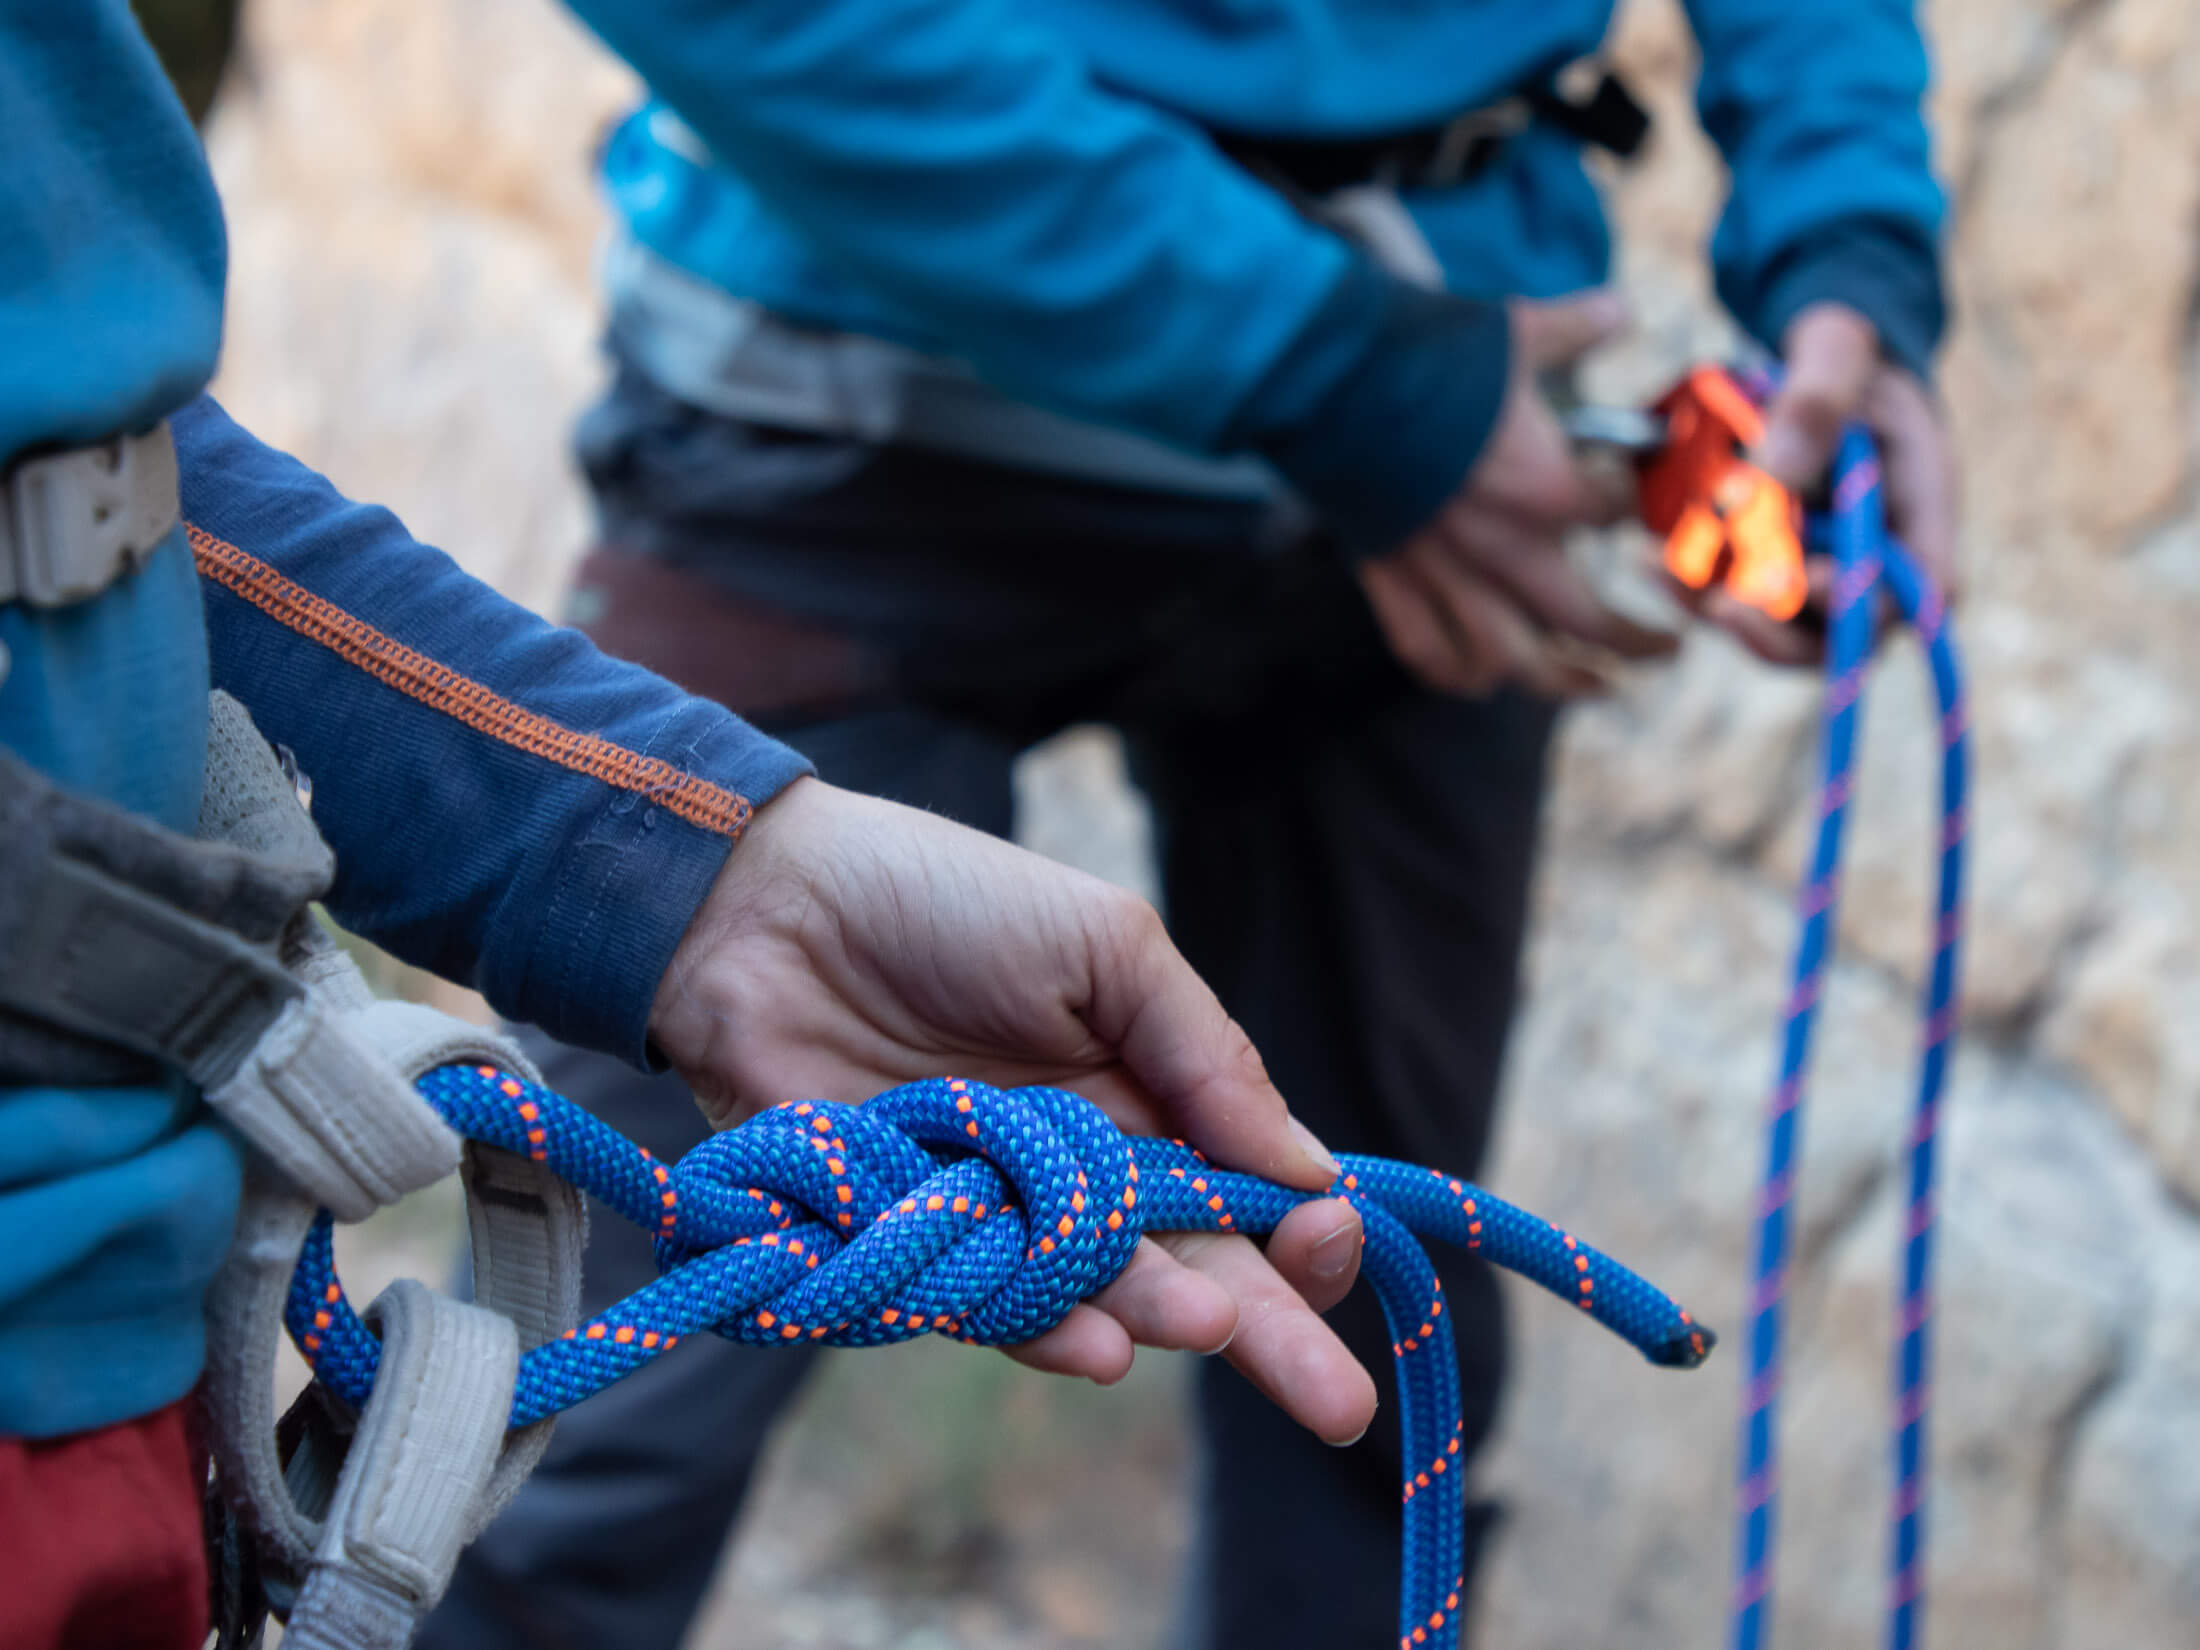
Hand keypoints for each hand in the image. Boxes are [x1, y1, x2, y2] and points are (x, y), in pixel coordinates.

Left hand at [648, 777, 1378, 1443]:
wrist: (767, 909)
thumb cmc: (945, 904)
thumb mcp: (1106, 948)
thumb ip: (1205, 1056)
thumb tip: (1311, 1171)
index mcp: (1148, 1096)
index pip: (1250, 1190)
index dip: (1301, 1228)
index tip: (1331, 1236)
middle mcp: (1085, 1173)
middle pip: (1197, 1270)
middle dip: (1275, 1338)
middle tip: (1339, 1409)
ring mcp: (1000, 1218)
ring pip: (1098, 1297)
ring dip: (1158, 1317)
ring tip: (1209, 1326)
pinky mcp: (909, 1252)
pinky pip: (986, 1311)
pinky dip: (1040, 1330)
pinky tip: (1096, 1345)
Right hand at [1358, 290, 1679, 697]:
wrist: (1333, 381)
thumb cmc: (1429, 356)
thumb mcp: (1515, 331)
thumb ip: (1574, 327)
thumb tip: (1617, 309)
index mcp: (1547, 490)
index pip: (1615, 517)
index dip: (1633, 506)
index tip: (1634, 498)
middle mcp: (1504, 549)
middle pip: (1586, 621)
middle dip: (1636, 643)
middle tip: (1668, 649)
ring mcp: (1446, 574)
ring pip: (1514, 660)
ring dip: (1563, 683)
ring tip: (1596, 688)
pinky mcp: (1392, 580)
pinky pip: (1430, 650)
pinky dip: (1459, 674)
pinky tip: (1482, 681)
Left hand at [1696, 303, 1959, 665]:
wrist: (1812, 358)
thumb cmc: (1843, 352)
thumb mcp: (1837, 350)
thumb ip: (1816, 402)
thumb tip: (1774, 476)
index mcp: (1922, 508)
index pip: (1919, 588)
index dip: (1868, 603)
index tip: (1810, 580)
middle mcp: (1876, 556)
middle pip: (1841, 634)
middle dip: (1775, 630)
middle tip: (1719, 608)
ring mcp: (1819, 569)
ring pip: (1774, 626)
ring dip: (1715, 608)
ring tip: (1660, 567)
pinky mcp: (1765, 568)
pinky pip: (1729, 597)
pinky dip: (1687, 585)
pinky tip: (1645, 555)